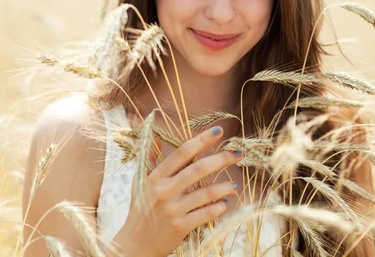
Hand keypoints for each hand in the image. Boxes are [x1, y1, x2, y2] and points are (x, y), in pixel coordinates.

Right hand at [113, 126, 241, 256]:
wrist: (136, 242)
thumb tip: (159, 139)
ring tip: (234, 184)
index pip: (182, 153)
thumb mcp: (140, 182)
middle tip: (238, 153)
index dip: (202, 140)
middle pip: (199, 169)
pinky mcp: (181, 226)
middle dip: (222, 159)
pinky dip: (219, 207)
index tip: (218, 131)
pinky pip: (207, 213)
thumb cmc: (141, 209)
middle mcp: (164, 190)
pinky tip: (225, 203)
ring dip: (226, 186)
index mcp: (156, 176)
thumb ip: (150, 160)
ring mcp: (173, 209)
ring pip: (207, 193)